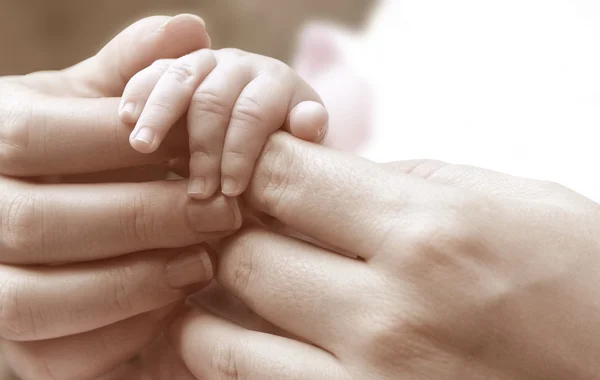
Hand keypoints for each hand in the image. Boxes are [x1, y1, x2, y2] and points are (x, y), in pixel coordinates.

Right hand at [0, 14, 241, 379]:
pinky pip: (58, 355)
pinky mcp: (17, 349)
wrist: (41, 221)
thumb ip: (133, 72)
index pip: (37, 135)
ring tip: (204, 263)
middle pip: (36, 223)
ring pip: (35, 301)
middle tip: (222, 212)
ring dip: (133, 281)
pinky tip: (175, 302)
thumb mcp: (91, 105)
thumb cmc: (74, 153)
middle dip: (143, 218)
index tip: (200, 148)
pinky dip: (124, 331)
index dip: (122, 142)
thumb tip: (191, 30)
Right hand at [120, 48, 327, 198]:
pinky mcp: (174, 70)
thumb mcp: (301, 154)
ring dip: (160, 113)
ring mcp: (206, 64)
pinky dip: (138, 92)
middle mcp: (241, 67)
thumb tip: (308, 121)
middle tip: (197, 191)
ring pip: (179, 78)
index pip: (256, 112)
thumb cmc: (282, 154)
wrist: (258, 138)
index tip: (231, 193)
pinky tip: (125, 119)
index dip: (243, 152)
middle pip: (215, 97)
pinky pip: (152, 72)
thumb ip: (305, 141)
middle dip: (204, 146)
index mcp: (277, 84)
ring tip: (143, 147)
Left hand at [167, 132, 599, 378]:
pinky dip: (234, 362)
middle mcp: (390, 314)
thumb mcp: (507, 202)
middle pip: (242, 255)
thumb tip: (324, 177)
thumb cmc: (579, 281)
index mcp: (429, 232)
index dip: (250, 166)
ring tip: (235, 292)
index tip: (252, 171)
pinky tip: (253, 340)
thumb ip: (404, 182)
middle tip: (242, 228)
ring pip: (220, 342)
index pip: (281, 177)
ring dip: (211, 310)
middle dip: (230, 234)